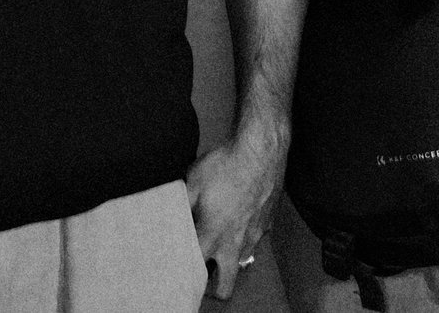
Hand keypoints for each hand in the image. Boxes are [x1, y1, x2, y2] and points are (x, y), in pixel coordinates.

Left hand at [186, 123, 283, 300]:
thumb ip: (181, 205)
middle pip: (226, 286)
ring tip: (219, 244)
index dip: (183, 272)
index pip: (195, 269)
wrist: (261, 150)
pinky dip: (245, 238)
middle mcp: (235, 243)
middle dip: (214, 288)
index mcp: (213, 235)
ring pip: (241, 264)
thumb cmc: (225, 165)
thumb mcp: (193, 183)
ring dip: (230, 261)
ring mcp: (254, 236)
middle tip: (203, 275)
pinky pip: (254, 242)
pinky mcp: (267, 224)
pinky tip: (238, 220)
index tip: (177, 269)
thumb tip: (171, 214)